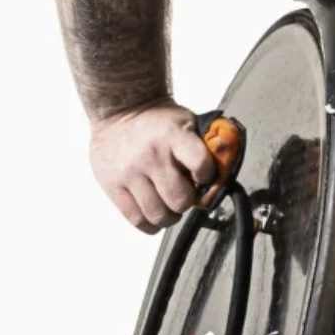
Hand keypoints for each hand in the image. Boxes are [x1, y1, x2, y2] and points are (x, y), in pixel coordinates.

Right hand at [88, 101, 216, 230]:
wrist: (119, 110)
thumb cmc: (158, 122)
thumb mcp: (186, 122)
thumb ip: (204, 147)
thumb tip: (222, 176)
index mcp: (173, 136)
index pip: (201, 165)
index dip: (208, 177)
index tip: (205, 177)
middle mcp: (151, 155)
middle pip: (180, 199)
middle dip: (187, 202)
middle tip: (185, 195)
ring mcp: (129, 172)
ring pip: (158, 214)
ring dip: (170, 216)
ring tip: (170, 207)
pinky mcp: (112, 185)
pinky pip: (136, 219)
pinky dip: (151, 224)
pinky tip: (155, 214)